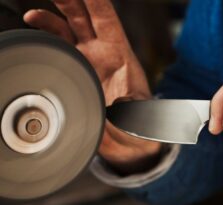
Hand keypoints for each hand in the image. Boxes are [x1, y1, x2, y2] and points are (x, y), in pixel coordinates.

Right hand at [24, 0, 160, 172]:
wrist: (127, 138)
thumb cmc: (138, 123)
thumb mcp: (140, 113)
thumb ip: (129, 109)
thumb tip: (118, 106)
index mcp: (120, 54)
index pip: (106, 18)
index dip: (94, 1)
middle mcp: (101, 51)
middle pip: (83, 16)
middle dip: (69, 0)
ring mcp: (86, 59)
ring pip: (66, 26)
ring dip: (51, 14)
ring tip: (34, 12)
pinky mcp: (74, 69)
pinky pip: (57, 43)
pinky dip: (45, 31)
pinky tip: (33, 24)